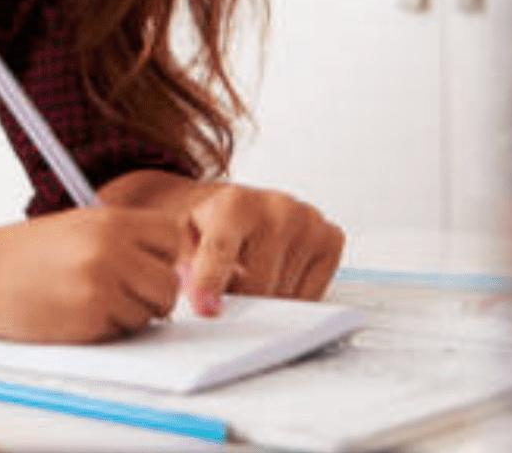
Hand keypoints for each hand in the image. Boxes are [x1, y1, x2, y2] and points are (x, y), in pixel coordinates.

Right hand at [0, 206, 183, 342]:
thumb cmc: (23, 254)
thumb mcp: (75, 228)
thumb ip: (120, 239)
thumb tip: (166, 267)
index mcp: (109, 220)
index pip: (171, 237)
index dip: (161, 256)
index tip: (140, 265)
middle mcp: (110, 248)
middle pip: (168, 283)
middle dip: (152, 296)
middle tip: (124, 296)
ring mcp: (101, 283)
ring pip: (149, 312)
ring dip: (128, 315)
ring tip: (91, 302)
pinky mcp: (89, 316)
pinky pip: (121, 331)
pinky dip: (105, 329)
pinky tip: (75, 314)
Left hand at [182, 182, 343, 314]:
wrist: (232, 205)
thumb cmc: (206, 224)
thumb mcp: (180, 238)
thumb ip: (184, 267)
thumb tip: (204, 301)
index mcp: (235, 202)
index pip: (221, 250)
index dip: (210, 284)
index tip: (205, 309)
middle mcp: (277, 207)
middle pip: (256, 284)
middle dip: (236, 300)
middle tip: (224, 290)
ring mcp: (309, 222)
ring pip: (284, 295)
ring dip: (262, 299)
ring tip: (248, 274)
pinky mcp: (331, 239)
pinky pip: (310, 295)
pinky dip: (288, 297)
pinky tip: (273, 275)